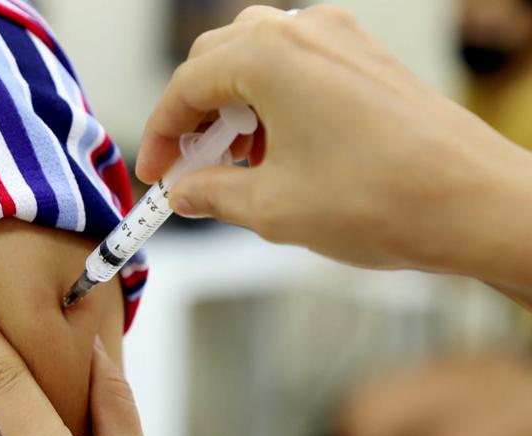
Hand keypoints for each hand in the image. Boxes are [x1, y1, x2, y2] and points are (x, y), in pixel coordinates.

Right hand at [137, 5, 531, 288]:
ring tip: (233, 168)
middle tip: (185, 169)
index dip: (159, 136)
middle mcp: (305, 34)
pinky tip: (275, 153)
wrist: (474, 204)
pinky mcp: (366, 61)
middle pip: (215, 61)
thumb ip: (212, 194)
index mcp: (270, 57)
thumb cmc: (385, 199)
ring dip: (230, 110)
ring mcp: (341, 42)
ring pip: (256, 60)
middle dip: (192, 117)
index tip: (154, 173)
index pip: (186, 87)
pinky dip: (270, 105)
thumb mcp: (272, 207)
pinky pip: (297, 69)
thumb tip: (187, 192)